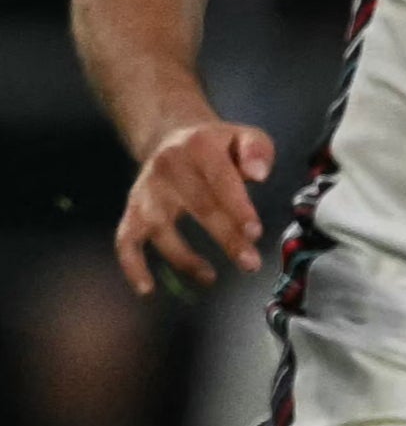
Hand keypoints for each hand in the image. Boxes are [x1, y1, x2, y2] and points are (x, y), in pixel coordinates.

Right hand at [117, 116, 272, 294]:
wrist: (171, 137)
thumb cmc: (217, 145)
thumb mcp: (244, 136)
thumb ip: (257, 150)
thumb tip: (258, 174)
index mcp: (199, 147)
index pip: (220, 180)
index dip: (237, 208)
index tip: (255, 233)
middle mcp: (168, 167)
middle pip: (197, 206)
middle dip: (226, 238)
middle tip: (250, 264)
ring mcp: (147, 190)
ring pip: (161, 227)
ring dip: (184, 257)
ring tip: (210, 278)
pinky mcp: (133, 209)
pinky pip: (126, 239)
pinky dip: (132, 264)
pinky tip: (147, 289)